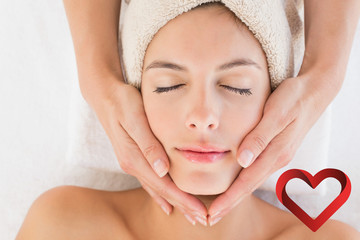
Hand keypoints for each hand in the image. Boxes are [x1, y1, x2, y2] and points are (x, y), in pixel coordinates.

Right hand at [82, 76, 207, 223]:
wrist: (104, 95)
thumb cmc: (123, 102)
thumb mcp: (136, 118)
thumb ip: (148, 144)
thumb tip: (163, 170)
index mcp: (134, 158)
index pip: (164, 185)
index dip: (183, 200)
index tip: (201, 212)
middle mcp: (132, 164)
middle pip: (161, 191)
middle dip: (182, 206)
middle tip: (201, 219)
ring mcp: (132, 162)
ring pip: (156, 188)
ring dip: (174, 202)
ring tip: (189, 215)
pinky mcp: (133, 157)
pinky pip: (149, 181)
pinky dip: (160, 194)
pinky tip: (166, 202)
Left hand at [207, 70, 339, 224]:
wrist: (314, 92)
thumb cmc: (293, 99)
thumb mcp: (276, 113)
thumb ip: (260, 137)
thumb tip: (243, 160)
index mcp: (275, 153)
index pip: (246, 183)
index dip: (228, 199)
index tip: (212, 213)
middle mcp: (276, 159)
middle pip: (248, 187)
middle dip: (229, 204)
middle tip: (210, 218)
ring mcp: (277, 156)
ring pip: (252, 181)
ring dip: (235, 195)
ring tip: (219, 206)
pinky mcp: (276, 150)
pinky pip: (256, 171)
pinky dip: (243, 182)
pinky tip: (235, 183)